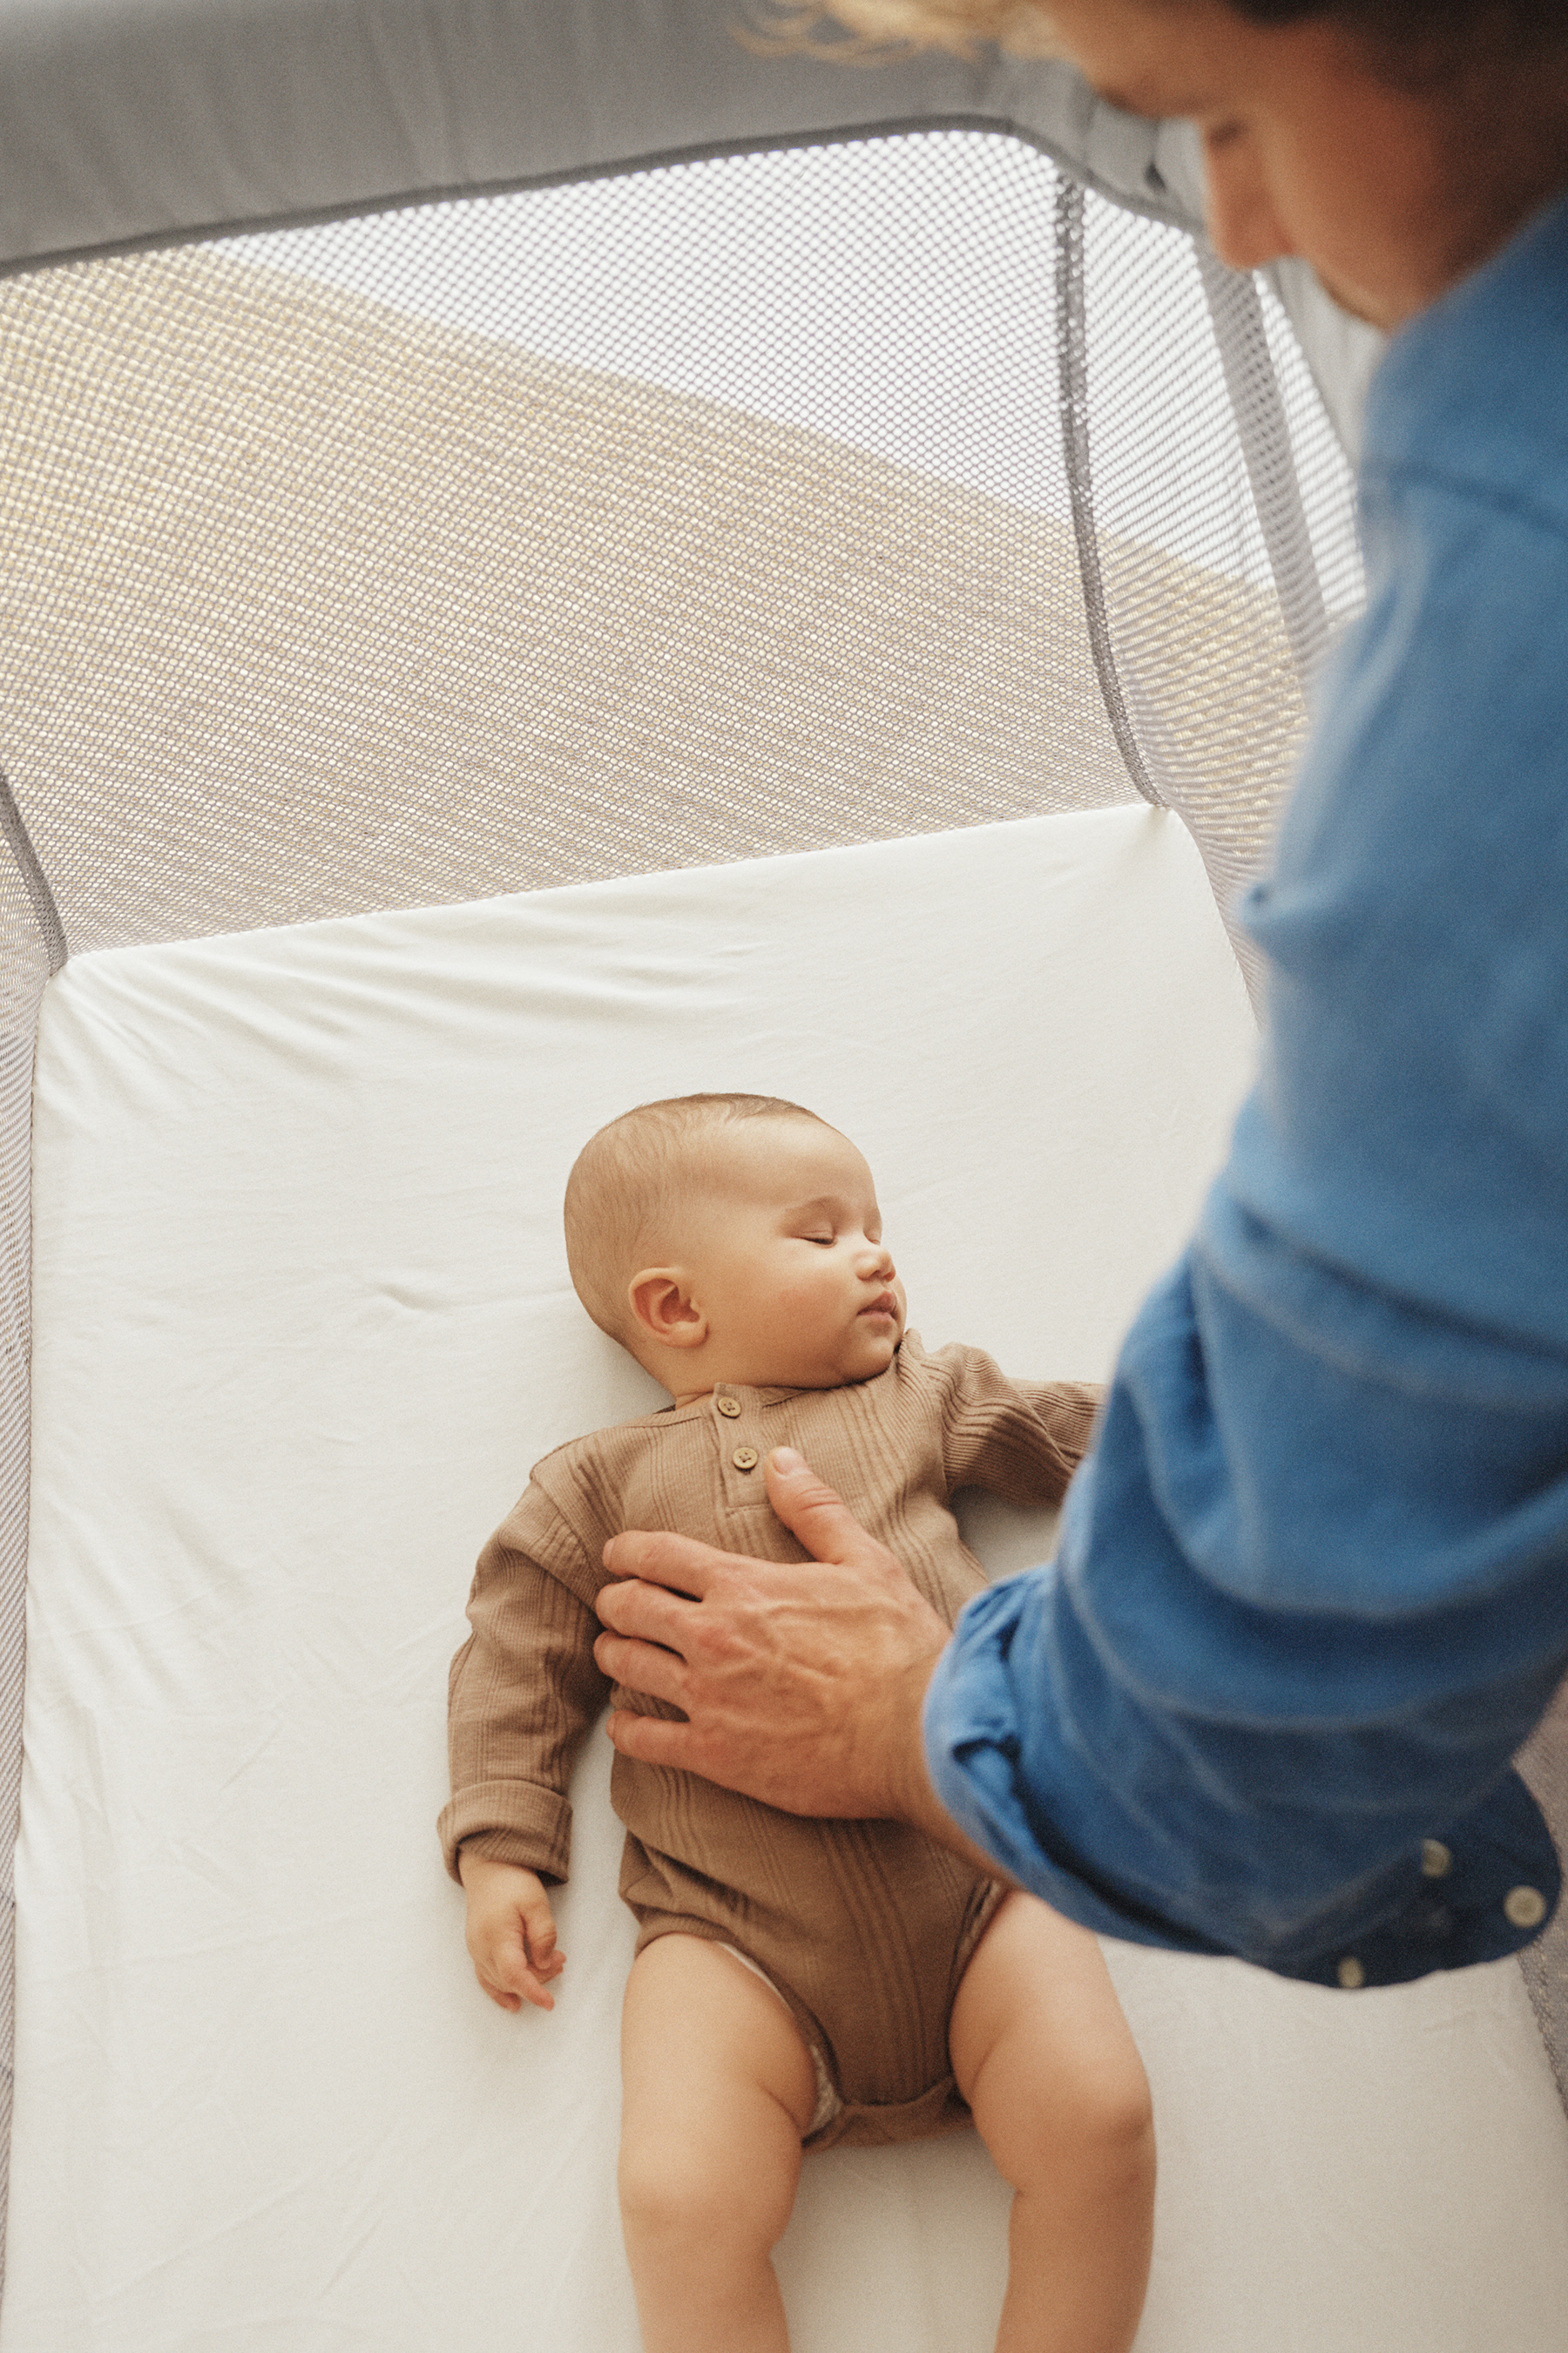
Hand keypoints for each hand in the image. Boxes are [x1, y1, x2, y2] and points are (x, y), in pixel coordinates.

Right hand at [458, 1851, 565, 2012]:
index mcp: (496, 1936)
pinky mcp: (476, 1950)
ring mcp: (476, 1951)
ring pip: (501, 1981)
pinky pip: (485, 1978)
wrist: (488, 1868)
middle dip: (539, 1978)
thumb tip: (545, 1964)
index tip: (550, 2003)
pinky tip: (513, 2003)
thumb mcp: (536, 1903)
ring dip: (526, 1981)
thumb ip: (543, 1935)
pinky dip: (500, 1992)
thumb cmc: (513, 1883)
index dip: (533, 1991)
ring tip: (550, 1967)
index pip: (514, 1975)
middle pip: (511, 1979)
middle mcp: (481, 1948)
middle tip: (560, 1960)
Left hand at [593, 1447, 965, 1841]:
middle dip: (616, 1601)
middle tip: (614, 1603)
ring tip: (615, 1651)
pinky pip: (644, 1740)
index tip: (616, 1553)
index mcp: (744, 1586)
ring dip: (614, 1654)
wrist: (915, 1733)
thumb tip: (781, 1461)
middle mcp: (713, 1637)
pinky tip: (626, 1724)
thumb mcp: (865, 1561)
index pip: (659, 1555)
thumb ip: (814, 1510)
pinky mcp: (715, 1754)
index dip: (627, 1550)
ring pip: (628, 1667)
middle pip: (631, 1608)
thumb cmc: (897, 1649)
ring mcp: (709, 1697)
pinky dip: (627, 1729)